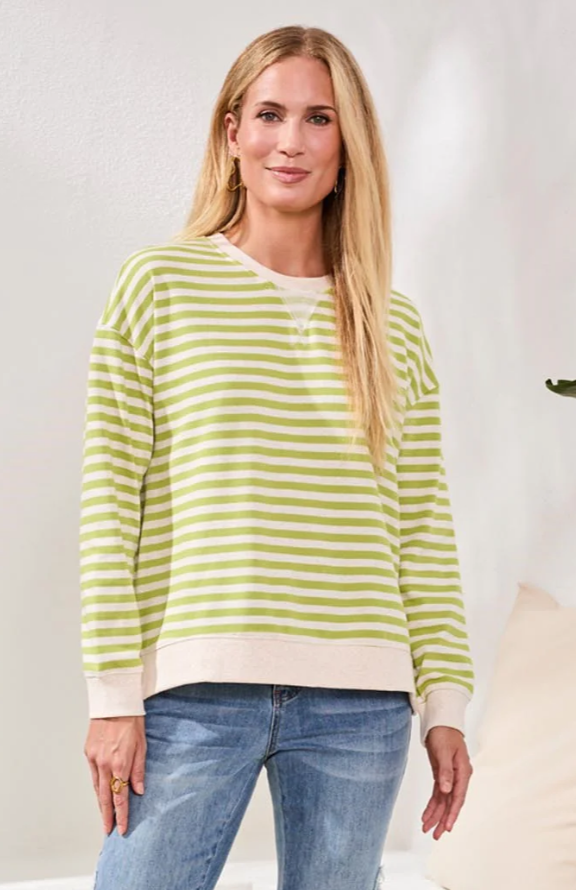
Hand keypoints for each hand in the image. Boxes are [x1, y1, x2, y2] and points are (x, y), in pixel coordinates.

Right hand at [84, 715, 145, 835]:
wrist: (114, 702)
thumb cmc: (132, 721)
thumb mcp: (142, 746)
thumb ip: (139, 770)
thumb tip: (139, 790)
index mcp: (120, 764)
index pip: (120, 797)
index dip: (121, 815)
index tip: (121, 829)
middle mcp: (104, 764)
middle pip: (104, 797)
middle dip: (107, 816)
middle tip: (107, 830)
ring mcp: (94, 758)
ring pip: (96, 787)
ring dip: (100, 803)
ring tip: (104, 816)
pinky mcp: (88, 752)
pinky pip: (92, 774)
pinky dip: (96, 786)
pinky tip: (99, 793)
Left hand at [421, 725, 472, 839]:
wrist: (441, 722)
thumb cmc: (444, 733)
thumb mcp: (444, 751)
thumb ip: (446, 771)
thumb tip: (447, 790)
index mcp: (463, 772)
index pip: (458, 797)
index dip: (452, 813)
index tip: (447, 827)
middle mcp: (458, 777)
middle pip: (451, 803)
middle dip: (443, 820)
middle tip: (435, 835)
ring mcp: (450, 777)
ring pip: (443, 801)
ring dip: (436, 815)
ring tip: (427, 829)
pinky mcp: (442, 775)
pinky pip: (438, 794)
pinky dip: (432, 805)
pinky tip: (426, 815)